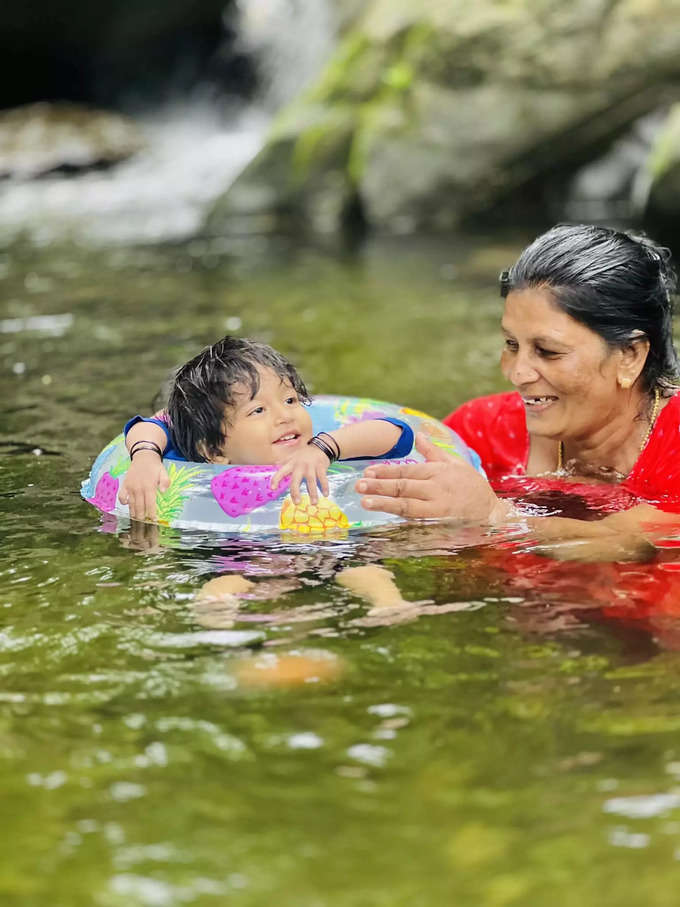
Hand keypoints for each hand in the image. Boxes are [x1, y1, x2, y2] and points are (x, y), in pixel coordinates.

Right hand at [118, 451, 169, 521]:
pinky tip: (127, 505)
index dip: (151, 513)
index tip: (153, 519)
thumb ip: (165, 482)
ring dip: (133, 512)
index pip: (150, 504)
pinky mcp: (124, 485)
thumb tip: (164, 491)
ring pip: (131, 504)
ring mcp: (130, 487)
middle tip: (144, 522)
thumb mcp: (164, 472)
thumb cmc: (155, 466)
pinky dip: (123, 502)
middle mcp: (138, 488)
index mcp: (149, 486)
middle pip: (139, 507)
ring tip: (136, 518)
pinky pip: (121, 496)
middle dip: (142, 516)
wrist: (143, 456)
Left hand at [271, 444, 329, 504]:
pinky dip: (325, 487)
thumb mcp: (292, 456)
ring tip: (314, 503)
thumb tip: (274, 464)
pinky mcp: (321, 467)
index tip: (273, 488)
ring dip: (313, 493)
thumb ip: (284, 461)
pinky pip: (323, 478)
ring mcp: (311, 466)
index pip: (281, 472)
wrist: (320, 447)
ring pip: (311, 481)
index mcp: (291, 464)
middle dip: (296, 491)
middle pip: (296, 479)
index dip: (276, 479)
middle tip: (296, 502)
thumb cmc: (303, 454)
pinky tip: (326, 495)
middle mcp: (300, 465)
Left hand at [355, 433, 510, 522]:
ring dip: (385, 504)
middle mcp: (436, 489)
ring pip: (407, 506)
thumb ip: (432, 451)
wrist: (491, 511)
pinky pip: (416, 522)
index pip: (406, 471)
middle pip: (403, 487)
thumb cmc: (470, 485)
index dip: (386, 472)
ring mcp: (438, 508)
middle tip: (358, 485)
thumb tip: (417, 435)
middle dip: (379, 486)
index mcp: (438, 472)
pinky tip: (385, 520)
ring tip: (365, 502)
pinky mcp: (440, 524)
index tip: (368, 472)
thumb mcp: (454, 464)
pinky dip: (400, 522)